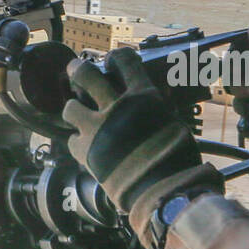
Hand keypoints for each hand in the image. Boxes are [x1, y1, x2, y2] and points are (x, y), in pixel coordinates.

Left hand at [62, 47, 221, 219]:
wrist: (164, 191)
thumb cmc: (177, 160)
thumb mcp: (172, 123)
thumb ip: (155, 107)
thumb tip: (152, 96)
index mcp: (142, 96)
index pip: (123, 61)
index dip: (115, 58)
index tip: (112, 61)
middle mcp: (116, 107)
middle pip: (85, 75)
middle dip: (77, 71)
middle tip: (75, 71)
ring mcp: (98, 129)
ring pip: (70, 107)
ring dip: (74, 109)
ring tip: (78, 114)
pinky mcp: (86, 152)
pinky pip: (72, 141)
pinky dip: (78, 142)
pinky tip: (85, 145)